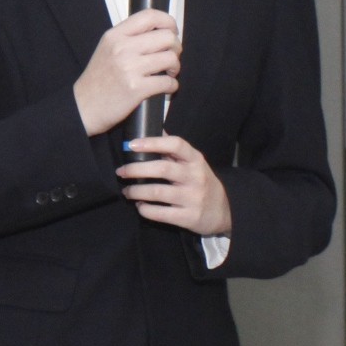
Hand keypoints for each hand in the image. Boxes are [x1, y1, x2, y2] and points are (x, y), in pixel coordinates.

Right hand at [72, 9, 180, 136]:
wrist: (83, 106)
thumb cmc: (97, 80)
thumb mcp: (106, 49)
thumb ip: (129, 37)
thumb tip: (160, 33)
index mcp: (114, 36)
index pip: (149, 16)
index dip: (168, 21)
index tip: (172, 31)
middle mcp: (122, 48)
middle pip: (167, 37)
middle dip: (175, 48)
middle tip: (170, 57)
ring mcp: (129, 68)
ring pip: (171, 58)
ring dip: (175, 68)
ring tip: (167, 73)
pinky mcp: (136, 88)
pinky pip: (168, 82)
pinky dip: (171, 86)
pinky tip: (163, 88)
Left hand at [116, 135, 231, 235]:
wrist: (225, 211)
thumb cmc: (201, 182)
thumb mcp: (193, 163)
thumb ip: (173, 150)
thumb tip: (150, 127)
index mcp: (195, 160)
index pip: (176, 144)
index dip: (152, 142)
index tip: (131, 144)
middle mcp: (195, 177)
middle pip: (161, 169)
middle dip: (135, 169)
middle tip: (121, 172)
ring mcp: (193, 198)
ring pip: (157, 192)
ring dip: (136, 191)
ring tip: (126, 191)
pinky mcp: (189, 218)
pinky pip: (161, 214)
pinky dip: (145, 210)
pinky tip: (140, 206)